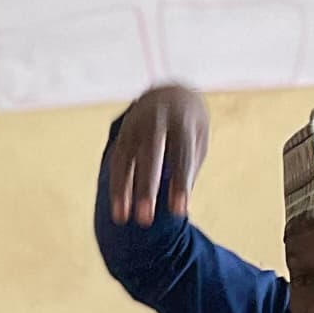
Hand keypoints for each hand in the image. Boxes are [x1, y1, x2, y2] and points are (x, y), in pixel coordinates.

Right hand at [105, 84, 209, 226]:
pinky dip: (116, 187)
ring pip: (125, 160)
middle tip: (145, 220)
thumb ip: (187, 170)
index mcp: (181, 121)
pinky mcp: (123, 136)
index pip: (181, 155)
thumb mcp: (197, 141)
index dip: (180, 183)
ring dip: (122, 190)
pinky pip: (117, 163)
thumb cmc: (189, 127)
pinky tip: (119, 211)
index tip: (179, 211)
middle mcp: (155, 121)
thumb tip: (178, 207)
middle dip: (146, 188)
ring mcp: (134, 126)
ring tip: (121, 219)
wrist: (170, 93)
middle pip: (149, 156)